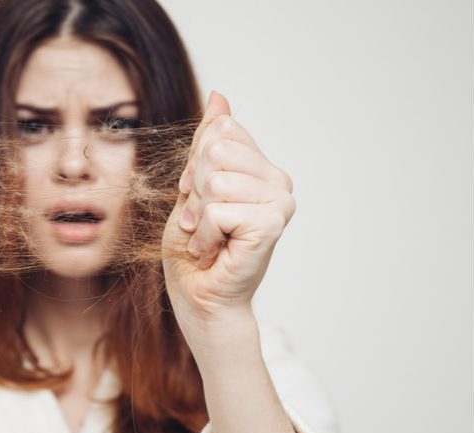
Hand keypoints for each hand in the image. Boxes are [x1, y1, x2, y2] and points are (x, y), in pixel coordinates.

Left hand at [162, 92, 294, 344]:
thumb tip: (219, 96)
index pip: (221, 132)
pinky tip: (212, 250)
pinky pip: (218, 209)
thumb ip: (208, 142)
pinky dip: (203, 234)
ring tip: (207, 237)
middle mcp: (278, 180)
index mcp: (262, 167)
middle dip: (195, 190)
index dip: (195, 166)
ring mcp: (280, 202)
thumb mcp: (193, 184)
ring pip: (215, 181)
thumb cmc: (194, 247)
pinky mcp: (272, 224)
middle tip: (202, 222)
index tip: (199, 199)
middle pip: (216, 151)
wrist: (198, 296)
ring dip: (198, 216)